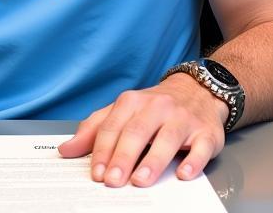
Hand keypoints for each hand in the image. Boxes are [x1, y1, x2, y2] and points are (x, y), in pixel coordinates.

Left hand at [57, 73, 227, 187]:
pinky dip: (193, 161)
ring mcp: (183, 118)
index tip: (96, 173)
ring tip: (140, 181)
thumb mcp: (122, 112)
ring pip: (167, 138)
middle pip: (137, 132)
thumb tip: (66, 150)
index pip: (113, 126)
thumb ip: (94, 130)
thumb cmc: (154, 107)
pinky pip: (201, 147)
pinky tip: (184, 174)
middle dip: (123, 157)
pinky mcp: (206, 132)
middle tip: (113, 181)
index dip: (103, 150)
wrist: (198, 91)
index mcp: (132, 102)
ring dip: (153, 161)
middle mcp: (157, 107)